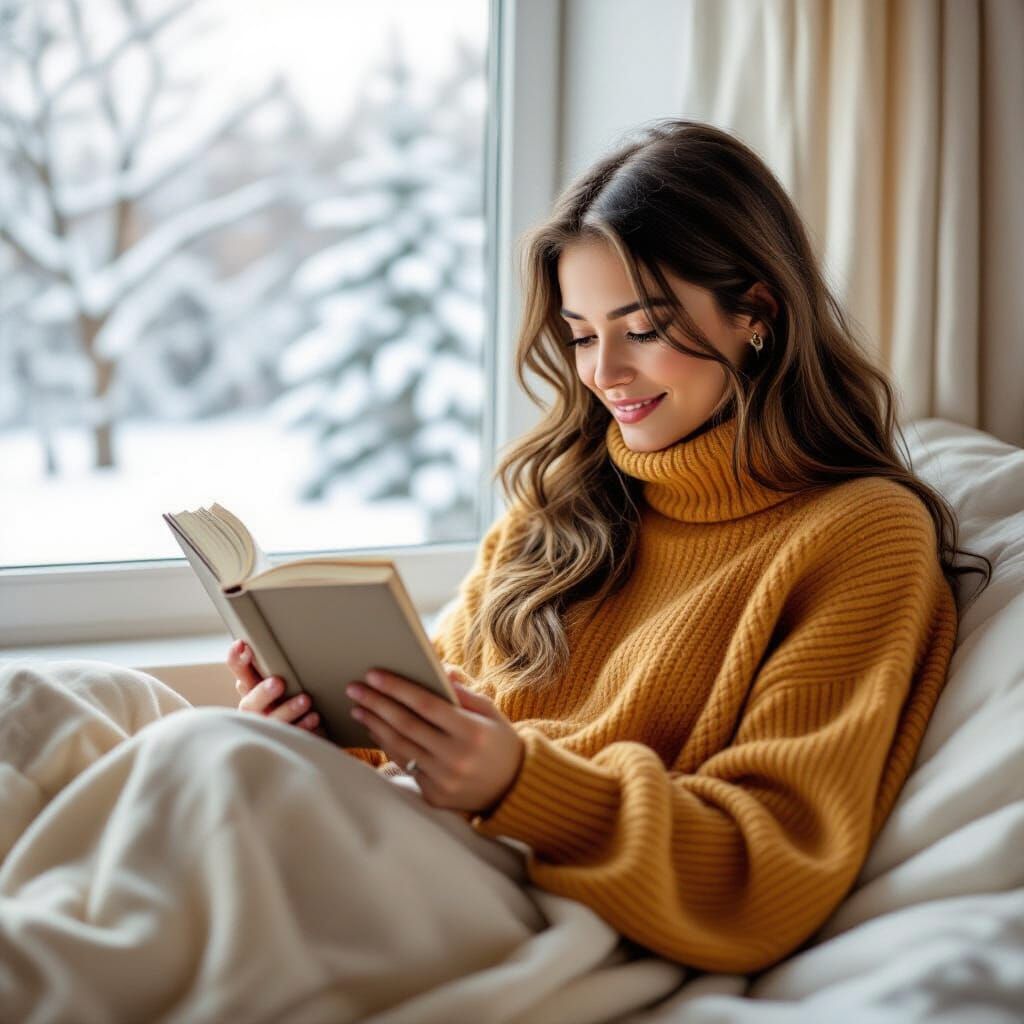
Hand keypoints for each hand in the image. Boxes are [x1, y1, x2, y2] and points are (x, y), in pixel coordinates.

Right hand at [227, 640, 326, 737]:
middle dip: (262, 693)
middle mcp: (255, 711)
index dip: (237, 661)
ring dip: (288, 710)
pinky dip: (303, 727)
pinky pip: (292, 737)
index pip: (239, 673)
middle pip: (250, 704)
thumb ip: (273, 662)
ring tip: (305, 700)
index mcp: (250, 691)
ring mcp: (267, 729)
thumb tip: (272, 634)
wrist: (300, 733)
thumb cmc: (288, 696)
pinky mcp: (285, 742)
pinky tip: (314, 717)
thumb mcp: (280, 678)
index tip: (242, 646)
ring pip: (271, 722)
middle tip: (278, 682)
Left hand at [345, 665, 524, 814]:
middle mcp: (456, 757)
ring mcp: (444, 779)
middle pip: (406, 725)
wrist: (512, 787)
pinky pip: (405, 765)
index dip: (398, 688)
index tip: (374, 675)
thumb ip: (463, 691)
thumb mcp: (489, 711)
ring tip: (358, 708)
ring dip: (374, 725)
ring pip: (400, 746)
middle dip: (376, 704)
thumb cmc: (498, 740)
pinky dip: (386, 745)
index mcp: (472, 731)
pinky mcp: (434, 795)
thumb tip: (437, 668)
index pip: (426, 705)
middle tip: (354, 688)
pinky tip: (374, 730)